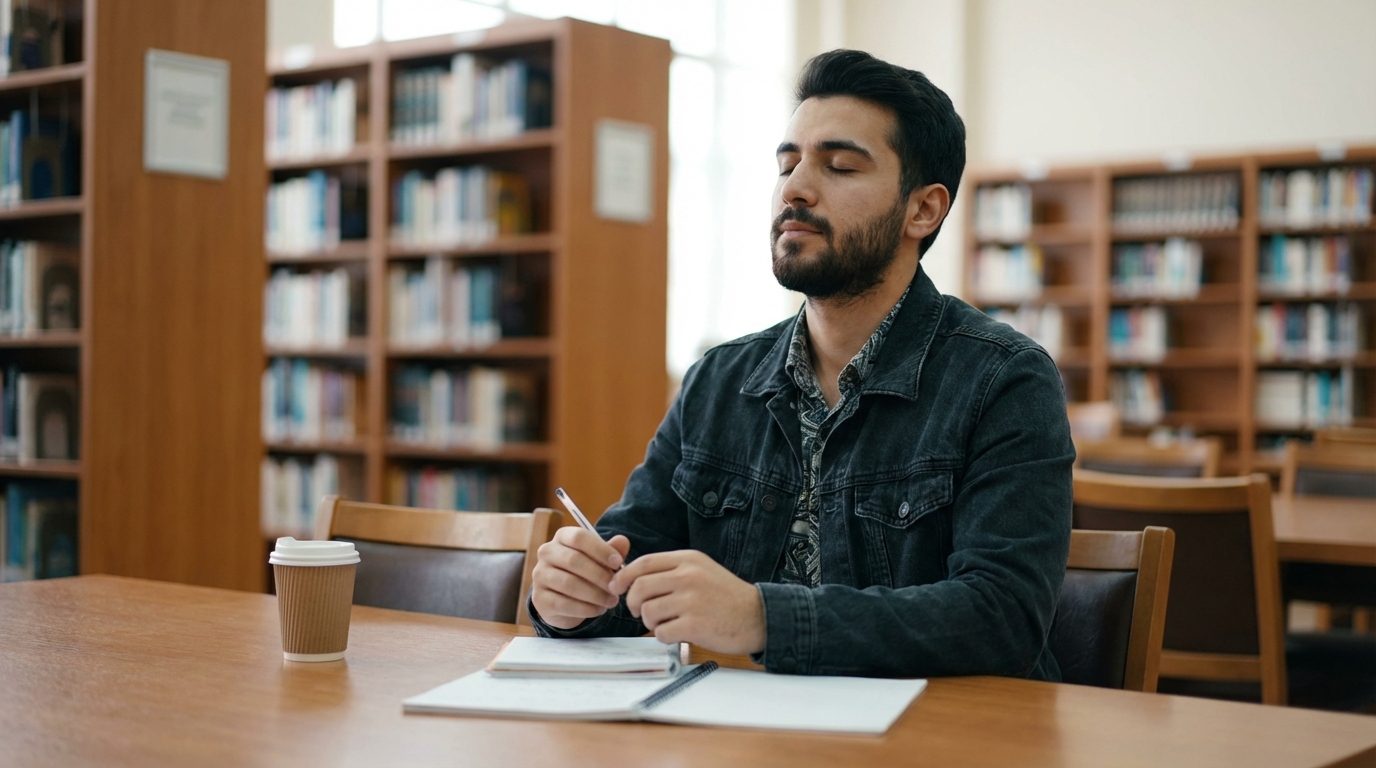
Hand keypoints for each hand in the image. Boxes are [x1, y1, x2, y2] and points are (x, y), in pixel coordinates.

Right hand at [530, 527, 630, 629]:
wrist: (564, 601)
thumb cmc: (585, 573)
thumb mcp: (600, 560)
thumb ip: (612, 551)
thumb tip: (623, 541)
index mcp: (562, 537)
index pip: (579, 537)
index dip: (600, 549)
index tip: (618, 563)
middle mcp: (546, 553)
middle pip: (574, 560)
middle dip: (600, 575)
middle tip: (616, 587)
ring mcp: (540, 576)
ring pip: (569, 583)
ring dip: (595, 594)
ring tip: (611, 600)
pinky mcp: (540, 599)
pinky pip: (564, 604)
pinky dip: (586, 608)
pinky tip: (599, 610)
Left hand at [608, 550, 765, 654]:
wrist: (758, 616)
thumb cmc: (726, 596)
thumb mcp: (701, 570)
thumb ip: (672, 570)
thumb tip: (633, 579)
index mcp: (688, 560)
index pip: (644, 563)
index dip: (624, 576)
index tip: (617, 587)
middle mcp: (689, 576)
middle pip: (640, 588)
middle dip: (633, 604)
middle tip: (640, 613)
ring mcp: (692, 600)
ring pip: (647, 612)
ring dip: (651, 623)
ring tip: (667, 623)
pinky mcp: (695, 625)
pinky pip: (661, 632)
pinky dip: (665, 636)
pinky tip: (678, 634)